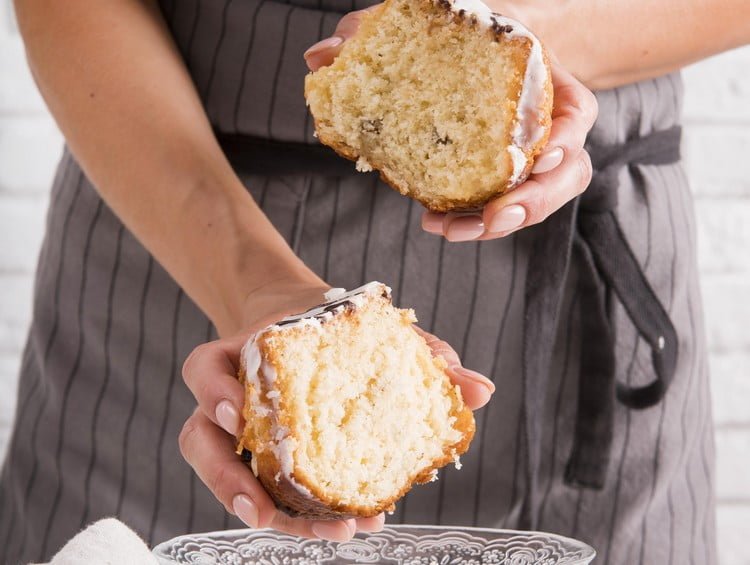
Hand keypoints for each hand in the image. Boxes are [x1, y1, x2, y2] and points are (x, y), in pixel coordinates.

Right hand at [179, 280, 494, 541]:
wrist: (305, 320)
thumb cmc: (332, 326)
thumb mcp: (374, 331)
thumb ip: (423, 351)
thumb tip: (480, 390)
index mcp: (249, 354)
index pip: (204, 370)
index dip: (213, 392)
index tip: (239, 411)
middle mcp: (233, 395)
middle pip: (202, 440)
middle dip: (229, 481)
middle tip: (265, 510)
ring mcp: (241, 429)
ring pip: (220, 474)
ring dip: (257, 508)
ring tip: (311, 531)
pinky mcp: (260, 454)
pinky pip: (260, 485)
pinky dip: (293, 509)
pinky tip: (338, 520)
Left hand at [304, 8, 598, 242]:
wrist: (475, 57)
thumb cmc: (463, 39)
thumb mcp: (432, 22)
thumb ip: (380, 29)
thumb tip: (320, 54)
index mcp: (546, 83)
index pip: (578, 112)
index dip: (566, 137)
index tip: (544, 153)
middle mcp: (546, 126)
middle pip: (565, 173)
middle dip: (533, 202)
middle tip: (493, 218)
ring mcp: (530, 159)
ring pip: (537, 202)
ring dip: (500, 224)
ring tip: (454, 232)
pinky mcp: (505, 182)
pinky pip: (503, 210)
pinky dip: (473, 222)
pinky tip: (438, 224)